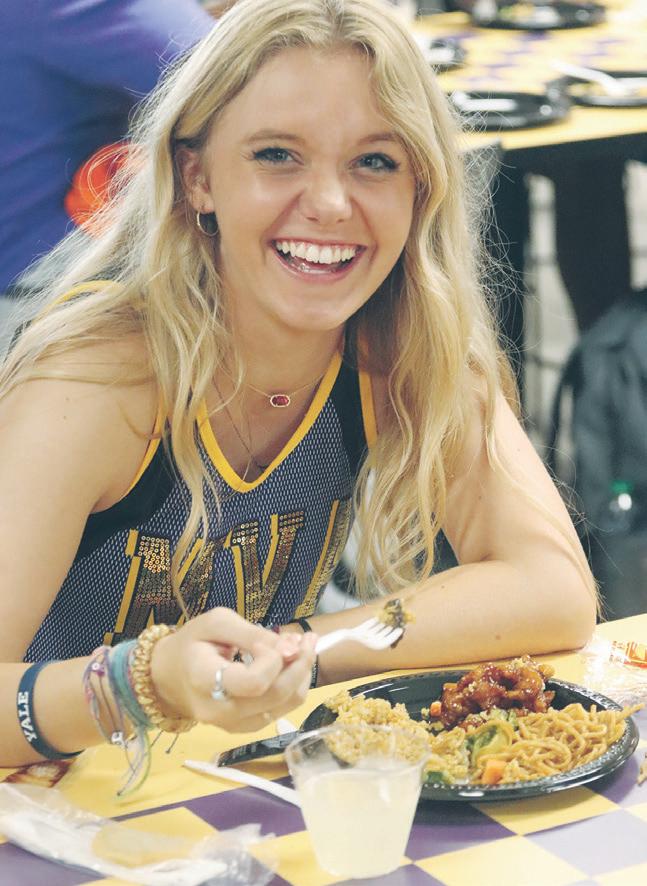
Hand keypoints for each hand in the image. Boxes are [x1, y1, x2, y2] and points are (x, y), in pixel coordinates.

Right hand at [149, 608, 316, 732]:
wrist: (169, 675)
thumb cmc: (192, 643)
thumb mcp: (216, 623)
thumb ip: (253, 634)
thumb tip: (292, 649)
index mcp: (204, 680)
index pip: (253, 682)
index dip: (272, 659)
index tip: (266, 640)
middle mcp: (219, 711)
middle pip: (275, 695)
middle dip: (299, 664)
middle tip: (306, 639)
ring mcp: (232, 725)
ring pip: (285, 705)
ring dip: (301, 675)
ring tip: (301, 648)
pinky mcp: (244, 728)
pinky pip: (280, 711)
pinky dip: (293, 687)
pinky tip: (289, 667)